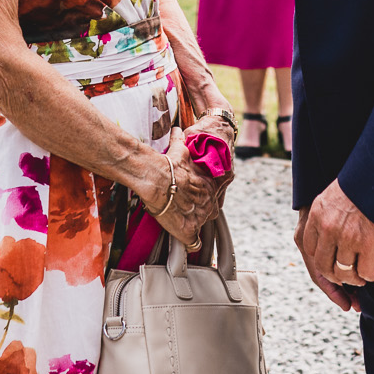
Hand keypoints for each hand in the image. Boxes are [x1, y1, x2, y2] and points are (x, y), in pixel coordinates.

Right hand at [137, 128, 231, 248]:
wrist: (157, 179)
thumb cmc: (169, 164)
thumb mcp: (180, 148)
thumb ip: (180, 141)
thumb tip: (176, 129)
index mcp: (209, 185)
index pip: (215, 194)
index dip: (205, 196)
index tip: (197, 197)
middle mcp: (208, 202)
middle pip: (210, 211)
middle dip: (201, 211)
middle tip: (188, 209)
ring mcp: (200, 218)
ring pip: (202, 225)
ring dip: (194, 224)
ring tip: (183, 223)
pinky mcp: (189, 232)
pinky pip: (194, 244)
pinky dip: (190, 243)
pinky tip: (186, 241)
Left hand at [296, 179, 373, 311]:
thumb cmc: (362, 185)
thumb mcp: (334, 196)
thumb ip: (326, 215)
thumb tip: (328, 236)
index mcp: (317, 215)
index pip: (309, 248)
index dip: (319, 259)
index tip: (329, 262)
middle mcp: (328, 228)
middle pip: (323, 266)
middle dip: (335, 276)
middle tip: (345, 277)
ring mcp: (347, 238)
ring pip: (344, 273)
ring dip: (354, 279)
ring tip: (361, 277)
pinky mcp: (368, 244)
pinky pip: (365, 271)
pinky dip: (370, 275)